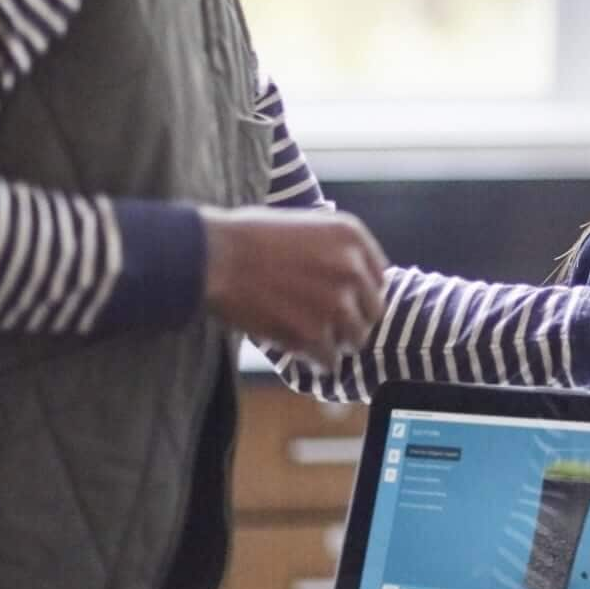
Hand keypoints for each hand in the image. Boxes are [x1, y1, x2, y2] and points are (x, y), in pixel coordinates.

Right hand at [200, 206, 386, 368]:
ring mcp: (336, 303)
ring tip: (309, 337)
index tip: (342, 300)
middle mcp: (352, 269)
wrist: (211, 257)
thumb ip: (336, 250)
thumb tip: (356, 279)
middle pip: (371, 312)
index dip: (359, 293)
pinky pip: (329, 361)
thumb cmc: (247, 238)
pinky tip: (299, 352)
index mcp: (352, 237)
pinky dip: (316, 361)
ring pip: (355, 339)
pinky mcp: (314, 334)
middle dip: (350, 320)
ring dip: (334, 342)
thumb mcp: (306, 227)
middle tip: (324, 323)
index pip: (378, 278)